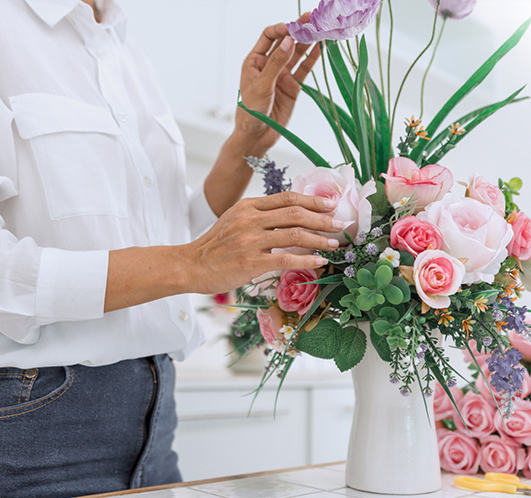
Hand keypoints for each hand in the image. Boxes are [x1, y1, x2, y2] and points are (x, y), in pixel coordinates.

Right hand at [185, 192, 342, 294]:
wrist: (190, 265)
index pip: (286, 198)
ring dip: (319, 239)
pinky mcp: (251, 262)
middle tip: (340, 223)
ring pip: (294, 235)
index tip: (330, 204)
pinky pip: (286, 260)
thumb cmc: (214, 247)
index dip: (312, 200)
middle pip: (295, 214)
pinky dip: (306, 260)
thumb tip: (290, 216)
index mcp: (248, 207)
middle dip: (322, 219)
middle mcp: (250, 220)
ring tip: (335, 244)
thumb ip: (258, 216)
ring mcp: (251, 241)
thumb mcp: (234, 220)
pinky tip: (320, 262)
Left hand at [235, 14, 320, 156]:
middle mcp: (269, 65)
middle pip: (285, 42)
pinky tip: (320, 47)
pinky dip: (312, 59)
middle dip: (298, 30)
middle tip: (311, 18)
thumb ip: (276, 63)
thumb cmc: (250, 111)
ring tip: (320, 29)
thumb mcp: (262, 85)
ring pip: (297, 54)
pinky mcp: (293, 87)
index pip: (269, 37)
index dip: (281, 30)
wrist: (257, 137)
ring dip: (308, 42)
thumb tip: (289, 40)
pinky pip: (304, 69)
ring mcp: (282, 76)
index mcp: (255, 61)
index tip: (292, 28)